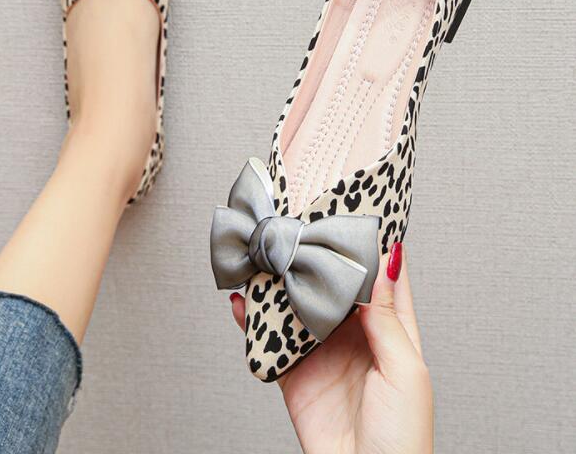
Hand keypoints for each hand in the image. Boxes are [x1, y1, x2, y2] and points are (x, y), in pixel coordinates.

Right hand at [230, 242, 432, 453]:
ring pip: (299, 304)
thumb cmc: (403, 436)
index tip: (358, 215)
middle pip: (335, 285)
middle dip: (320, 257)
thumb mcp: (405, 371)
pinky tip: (242, 299)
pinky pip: (269, 338)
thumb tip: (386, 266)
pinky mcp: (294, 370)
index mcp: (390, 332)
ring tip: (269, 252)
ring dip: (284, 281)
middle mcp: (354, 335)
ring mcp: (321, 350)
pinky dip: (252, 319)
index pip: (383, 279)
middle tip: (304, 224)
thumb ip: (387, 319)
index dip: (373, 248)